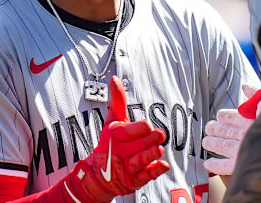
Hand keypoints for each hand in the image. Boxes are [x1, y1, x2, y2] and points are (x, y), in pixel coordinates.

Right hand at [65, 77, 169, 201]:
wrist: (98, 174)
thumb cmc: (109, 143)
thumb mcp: (112, 122)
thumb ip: (117, 101)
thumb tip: (115, 79)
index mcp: (116, 135)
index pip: (130, 131)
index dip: (141, 128)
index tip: (147, 126)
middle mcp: (121, 152)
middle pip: (141, 144)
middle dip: (151, 139)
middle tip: (159, 135)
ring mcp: (127, 167)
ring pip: (142, 160)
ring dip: (152, 154)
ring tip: (158, 149)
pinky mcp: (133, 181)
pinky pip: (146, 176)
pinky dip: (155, 171)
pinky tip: (163, 165)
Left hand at [202, 85, 260, 175]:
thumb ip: (257, 94)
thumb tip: (245, 87)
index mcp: (249, 119)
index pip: (231, 116)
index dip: (224, 116)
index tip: (220, 116)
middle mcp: (243, 133)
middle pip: (224, 130)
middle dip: (215, 129)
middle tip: (209, 128)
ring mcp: (241, 150)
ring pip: (222, 146)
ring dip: (212, 144)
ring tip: (206, 142)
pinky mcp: (241, 164)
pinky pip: (225, 166)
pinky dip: (215, 165)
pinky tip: (208, 163)